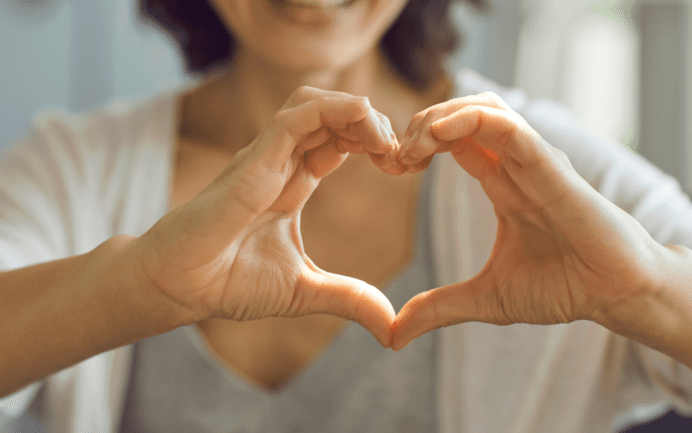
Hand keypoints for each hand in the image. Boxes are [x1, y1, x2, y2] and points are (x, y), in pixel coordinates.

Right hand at [133, 87, 399, 346]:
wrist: (179, 287)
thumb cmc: (228, 282)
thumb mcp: (305, 291)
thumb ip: (349, 299)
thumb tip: (392, 328)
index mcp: (294, 183)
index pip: (340, 140)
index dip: (375, 143)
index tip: (403, 166)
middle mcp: (281, 163)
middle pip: (334, 115)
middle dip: (374, 124)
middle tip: (401, 155)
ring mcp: (266, 158)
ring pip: (315, 104)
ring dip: (357, 111)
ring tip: (384, 141)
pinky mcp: (253, 161)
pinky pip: (295, 117)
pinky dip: (334, 111)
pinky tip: (363, 126)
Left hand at [391, 92, 664, 349]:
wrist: (613, 295)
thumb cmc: (562, 288)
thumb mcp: (485, 299)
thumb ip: (438, 308)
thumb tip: (393, 336)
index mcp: (501, 184)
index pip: (453, 142)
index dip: (417, 146)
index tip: (390, 167)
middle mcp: (514, 165)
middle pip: (462, 116)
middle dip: (420, 125)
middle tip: (394, 155)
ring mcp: (532, 161)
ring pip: (483, 109)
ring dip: (440, 117)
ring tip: (413, 145)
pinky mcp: (549, 166)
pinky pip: (509, 127)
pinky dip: (471, 120)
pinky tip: (439, 135)